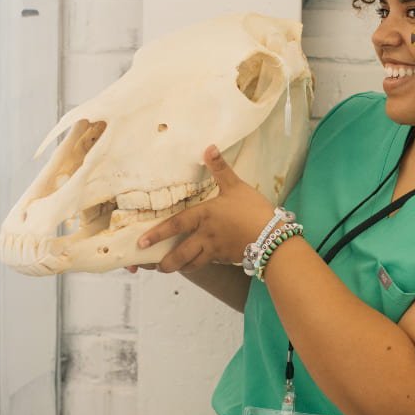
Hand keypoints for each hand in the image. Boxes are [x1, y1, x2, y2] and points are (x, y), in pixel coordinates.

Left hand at [136, 145, 275, 272]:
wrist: (273, 237)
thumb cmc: (253, 210)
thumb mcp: (236, 186)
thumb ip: (220, 169)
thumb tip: (209, 147)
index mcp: (205, 216)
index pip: (176, 225)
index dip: (157, 234)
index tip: (142, 242)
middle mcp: (206, 236)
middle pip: (179, 254)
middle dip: (165, 263)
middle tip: (154, 266)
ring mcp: (215, 250)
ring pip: (191, 263)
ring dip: (178, 267)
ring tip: (168, 268)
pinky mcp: (224, 259)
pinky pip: (206, 264)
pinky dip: (196, 265)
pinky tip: (193, 263)